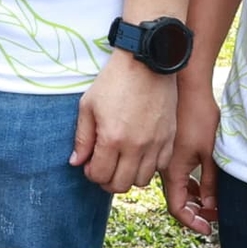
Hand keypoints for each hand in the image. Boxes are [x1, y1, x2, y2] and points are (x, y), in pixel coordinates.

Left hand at [68, 53, 176, 192]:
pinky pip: (161, 166)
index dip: (91, 174)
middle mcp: (136, 146)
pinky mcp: (170, 137)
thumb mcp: (88, 106)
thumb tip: (76, 162)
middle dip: (107, 180)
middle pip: (121, 185)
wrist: (147, 62)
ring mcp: (156, 143)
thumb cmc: (114, 80)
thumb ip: (82, 138)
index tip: (90, 164)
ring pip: (142, 180)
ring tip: (122, 161)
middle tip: (104, 166)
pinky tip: (140, 154)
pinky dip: (149, 166)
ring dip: (129, 175)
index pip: (100, 176)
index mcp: (112, 138)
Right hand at [161, 80, 221, 237]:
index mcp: (172, 171)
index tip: (208, 229)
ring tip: (212, 202)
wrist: (186, 86)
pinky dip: (190, 184)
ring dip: (193, 199)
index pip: (177, 208)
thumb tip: (211, 208)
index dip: (192, 222)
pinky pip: (178, 175)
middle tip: (215, 217)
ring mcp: (165, 158)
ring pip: (177, 188)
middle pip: (176, 200)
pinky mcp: (169, 149)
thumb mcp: (211, 153)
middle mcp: (164, 168)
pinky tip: (204, 183)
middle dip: (195, 213)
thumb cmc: (200, 117)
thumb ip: (210, 183)